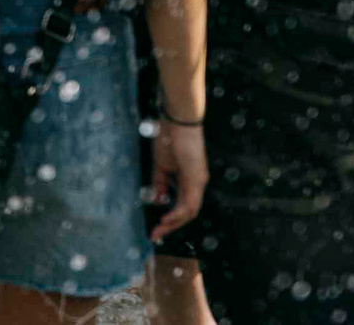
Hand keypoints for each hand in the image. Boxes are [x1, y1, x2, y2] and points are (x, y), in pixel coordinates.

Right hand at [150, 120, 208, 238]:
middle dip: (171, 225)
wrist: (178, 119)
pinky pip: (190, 203)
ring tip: (159, 229)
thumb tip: (159, 200)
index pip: (182, 205)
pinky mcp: (197, 178)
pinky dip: (178, 213)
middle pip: (188, 213)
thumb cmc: (169, 137)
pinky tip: (165, 217)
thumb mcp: (161, 165)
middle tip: (155, 234)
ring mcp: (199, 181)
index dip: (169, 217)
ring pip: (190, 211)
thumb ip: (160, 183)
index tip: (155, 226)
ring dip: (174, 222)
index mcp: (188, 180)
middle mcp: (197, 183)